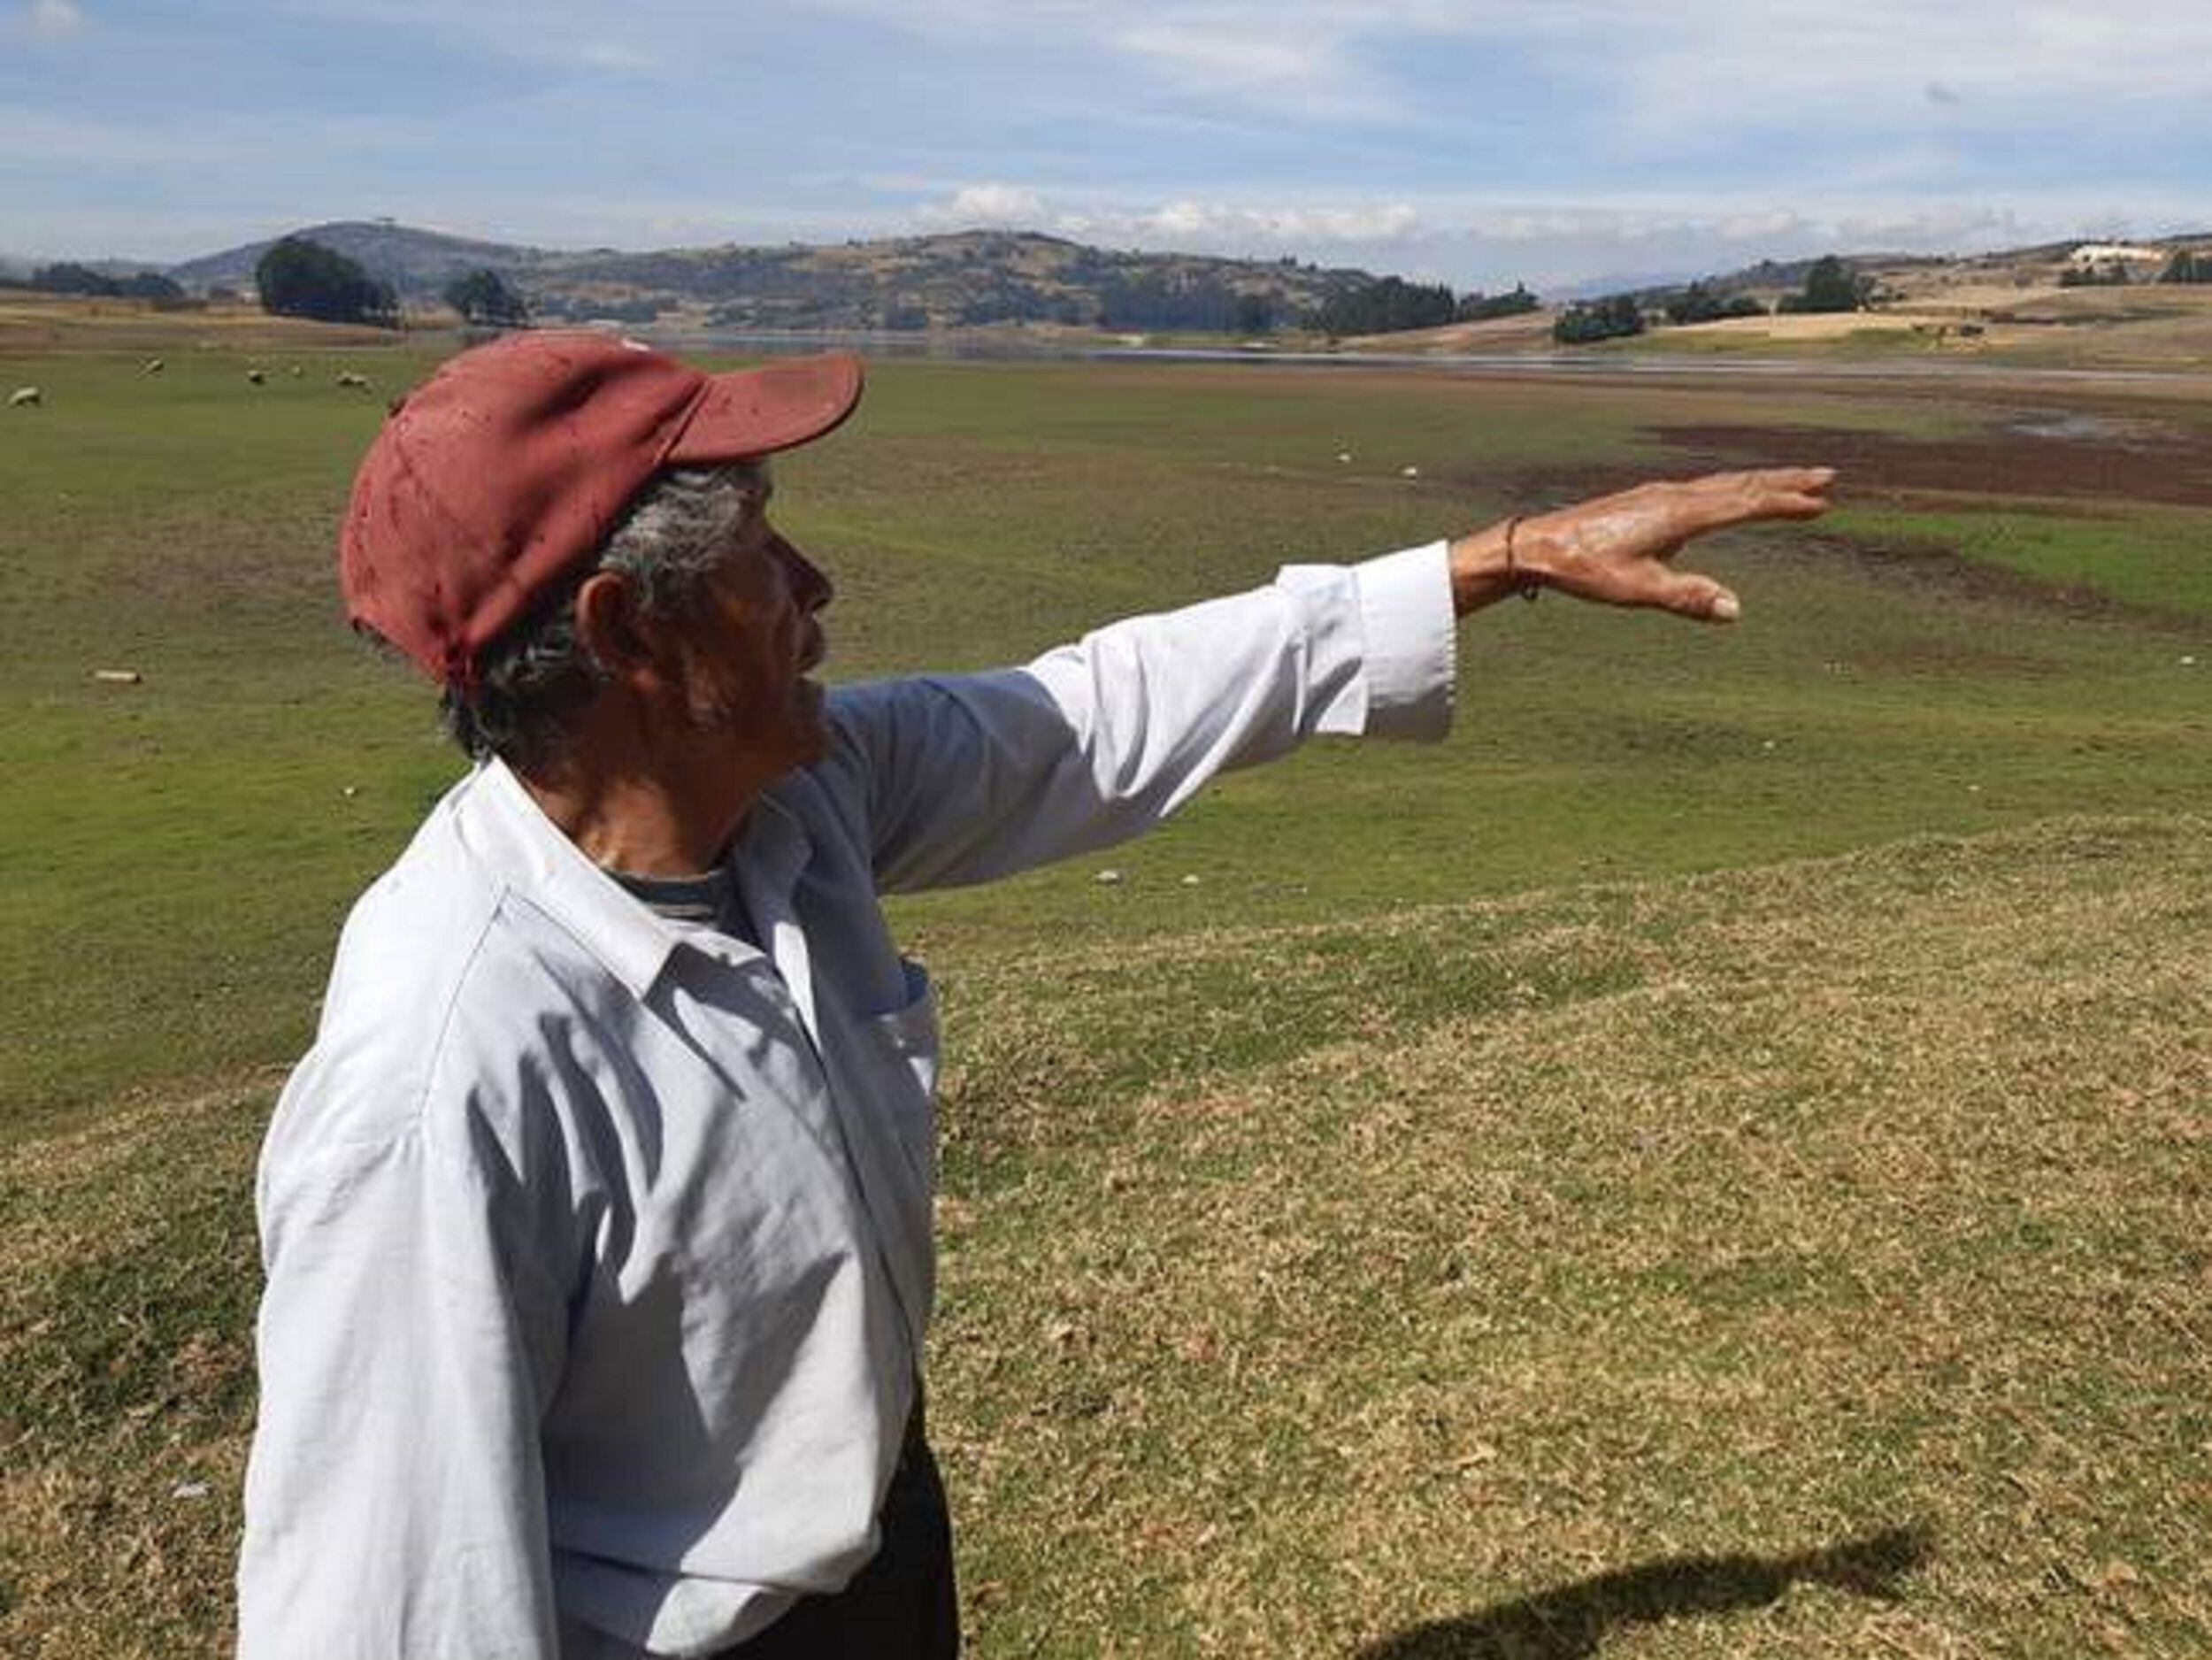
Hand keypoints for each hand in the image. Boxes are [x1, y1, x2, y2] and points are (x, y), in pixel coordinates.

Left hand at [1449, 468, 1835, 621]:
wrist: (1539, 545)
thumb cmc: (1585, 569)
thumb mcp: (1637, 590)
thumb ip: (1688, 599)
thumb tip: (1736, 612)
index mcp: (1679, 514)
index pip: (1744, 504)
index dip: (1784, 504)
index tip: (1821, 503)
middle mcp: (1674, 496)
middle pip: (1740, 484)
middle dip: (1784, 482)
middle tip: (1827, 477)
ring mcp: (1660, 494)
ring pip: (1722, 483)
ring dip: (1759, 482)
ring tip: (1790, 483)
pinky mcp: (1647, 499)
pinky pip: (1702, 488)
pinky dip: (1730, 487)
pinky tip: (1729, 495)